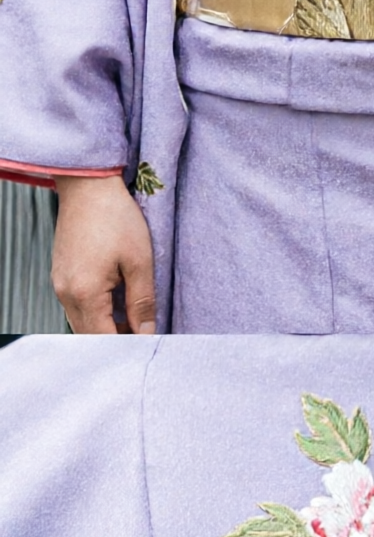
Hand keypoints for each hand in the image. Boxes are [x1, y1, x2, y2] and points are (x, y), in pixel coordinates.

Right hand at [52, 176, 156, 333]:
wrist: (89, 187)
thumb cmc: (117, 219)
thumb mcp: (140, 262)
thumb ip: (142, 303)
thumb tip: (146, 334)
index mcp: (84, 293)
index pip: (103, 339)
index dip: (127, 347)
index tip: (150, 348)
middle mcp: (65, 293)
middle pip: (89, 335)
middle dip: (116, 341)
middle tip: (146, 339)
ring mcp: (59, 284)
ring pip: (81, 322)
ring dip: (107, 328)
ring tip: (136, 323)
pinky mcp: (61, 275)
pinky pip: (77, 306)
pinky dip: (97, 313)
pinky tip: (119, 307)